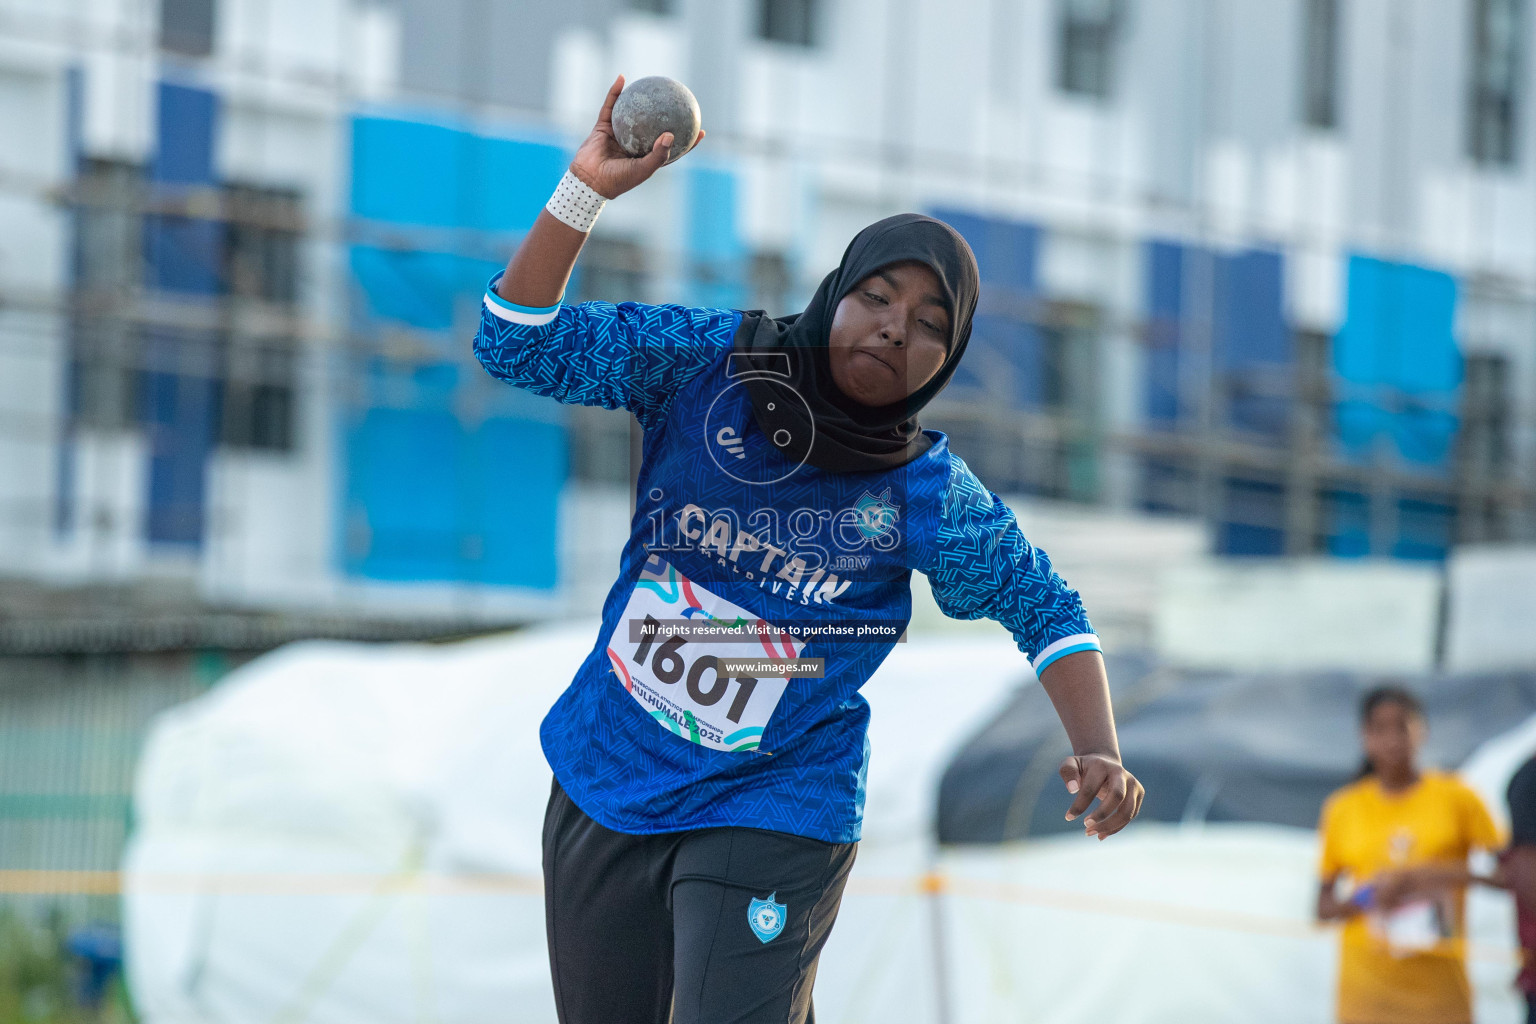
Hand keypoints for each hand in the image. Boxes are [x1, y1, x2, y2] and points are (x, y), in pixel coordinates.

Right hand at [569, 75, 705, 199]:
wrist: (589, 180)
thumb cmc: (619, 179)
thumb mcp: (643, 169)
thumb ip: (658, 154)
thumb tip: (671, 134)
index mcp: (647, 157)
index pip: (671, 148)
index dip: (687, 140)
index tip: (701, 131)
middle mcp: (635, 144)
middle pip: (654, 126)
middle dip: (666, 114)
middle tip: (681, 100)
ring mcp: (619, 134)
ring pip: (633, 113)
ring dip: (641, 98)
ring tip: (652, 83)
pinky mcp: (604, 126)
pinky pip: (611, 105)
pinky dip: (615, 92)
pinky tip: (622, 78)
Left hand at [1060, 753, 1143, 839]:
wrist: (1104, 764)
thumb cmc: (1084, 768)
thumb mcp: (1071, 764)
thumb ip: (1067, 772)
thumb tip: (1072, 789)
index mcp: (1102, 765)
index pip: (1091, 788)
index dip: (1080, 805)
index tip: (1068, 817)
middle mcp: (1121, 773)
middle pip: (1117, 796)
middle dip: (1101, 814)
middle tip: (1085, 825)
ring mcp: (1133, 783)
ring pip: (1128, 810)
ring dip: (1110, 826)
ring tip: (1090, 832)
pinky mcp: (1139, 794)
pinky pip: (1130, 816)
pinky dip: (1116, 828)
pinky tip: (1100, 834)